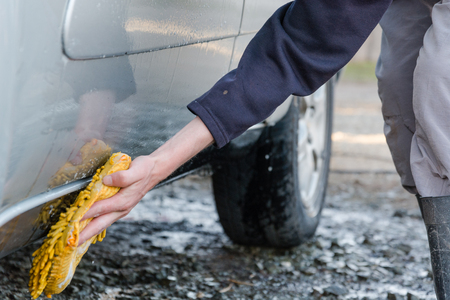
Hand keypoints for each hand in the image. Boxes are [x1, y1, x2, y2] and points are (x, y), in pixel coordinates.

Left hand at [77, 116, 213, 244]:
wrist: (153, 171)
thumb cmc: (145, 170)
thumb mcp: (136, 170)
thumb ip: (122, 176)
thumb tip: (107, 180)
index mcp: (123, 201)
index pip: (100, 209)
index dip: (85, 215)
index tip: (72, 222)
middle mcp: (121, 208)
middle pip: (99, 224)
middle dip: (85, 234)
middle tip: (71, 244)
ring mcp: (120, 210)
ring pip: (102, 224)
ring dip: (88, 233)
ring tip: (76, 240)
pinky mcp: (119, 208)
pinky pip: (104, 220)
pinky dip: (94, 226)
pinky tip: (88, 229)